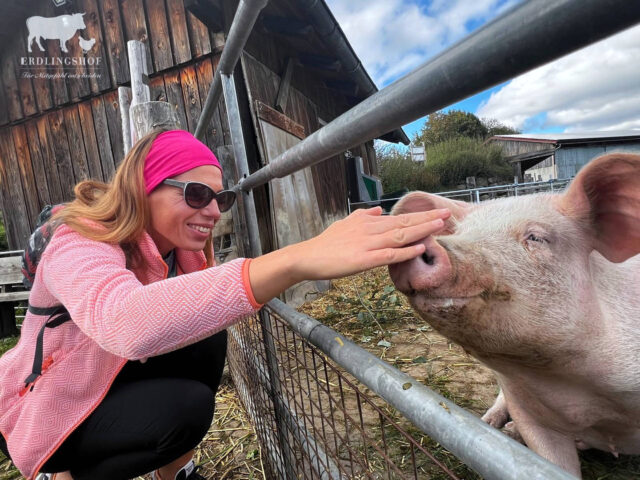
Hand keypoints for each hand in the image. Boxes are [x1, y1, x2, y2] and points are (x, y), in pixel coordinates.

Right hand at [289, 206, 449, 280]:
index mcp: (368, 222)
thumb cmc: (326, 243)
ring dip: (422, 230)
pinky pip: (389, 254)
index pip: (399, 218)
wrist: (308, 256)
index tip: (437, 212)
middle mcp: (371, 230)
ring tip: (440, 225)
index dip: (420, 215)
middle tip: (448, 214)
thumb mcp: (345, 223)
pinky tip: (420, 247)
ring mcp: (368, 244)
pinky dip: (406, 251)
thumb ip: (363, 216)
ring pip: (400, 235)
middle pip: (404, 223)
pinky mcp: (363, 259)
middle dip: (427, 218)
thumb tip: (379, 210)